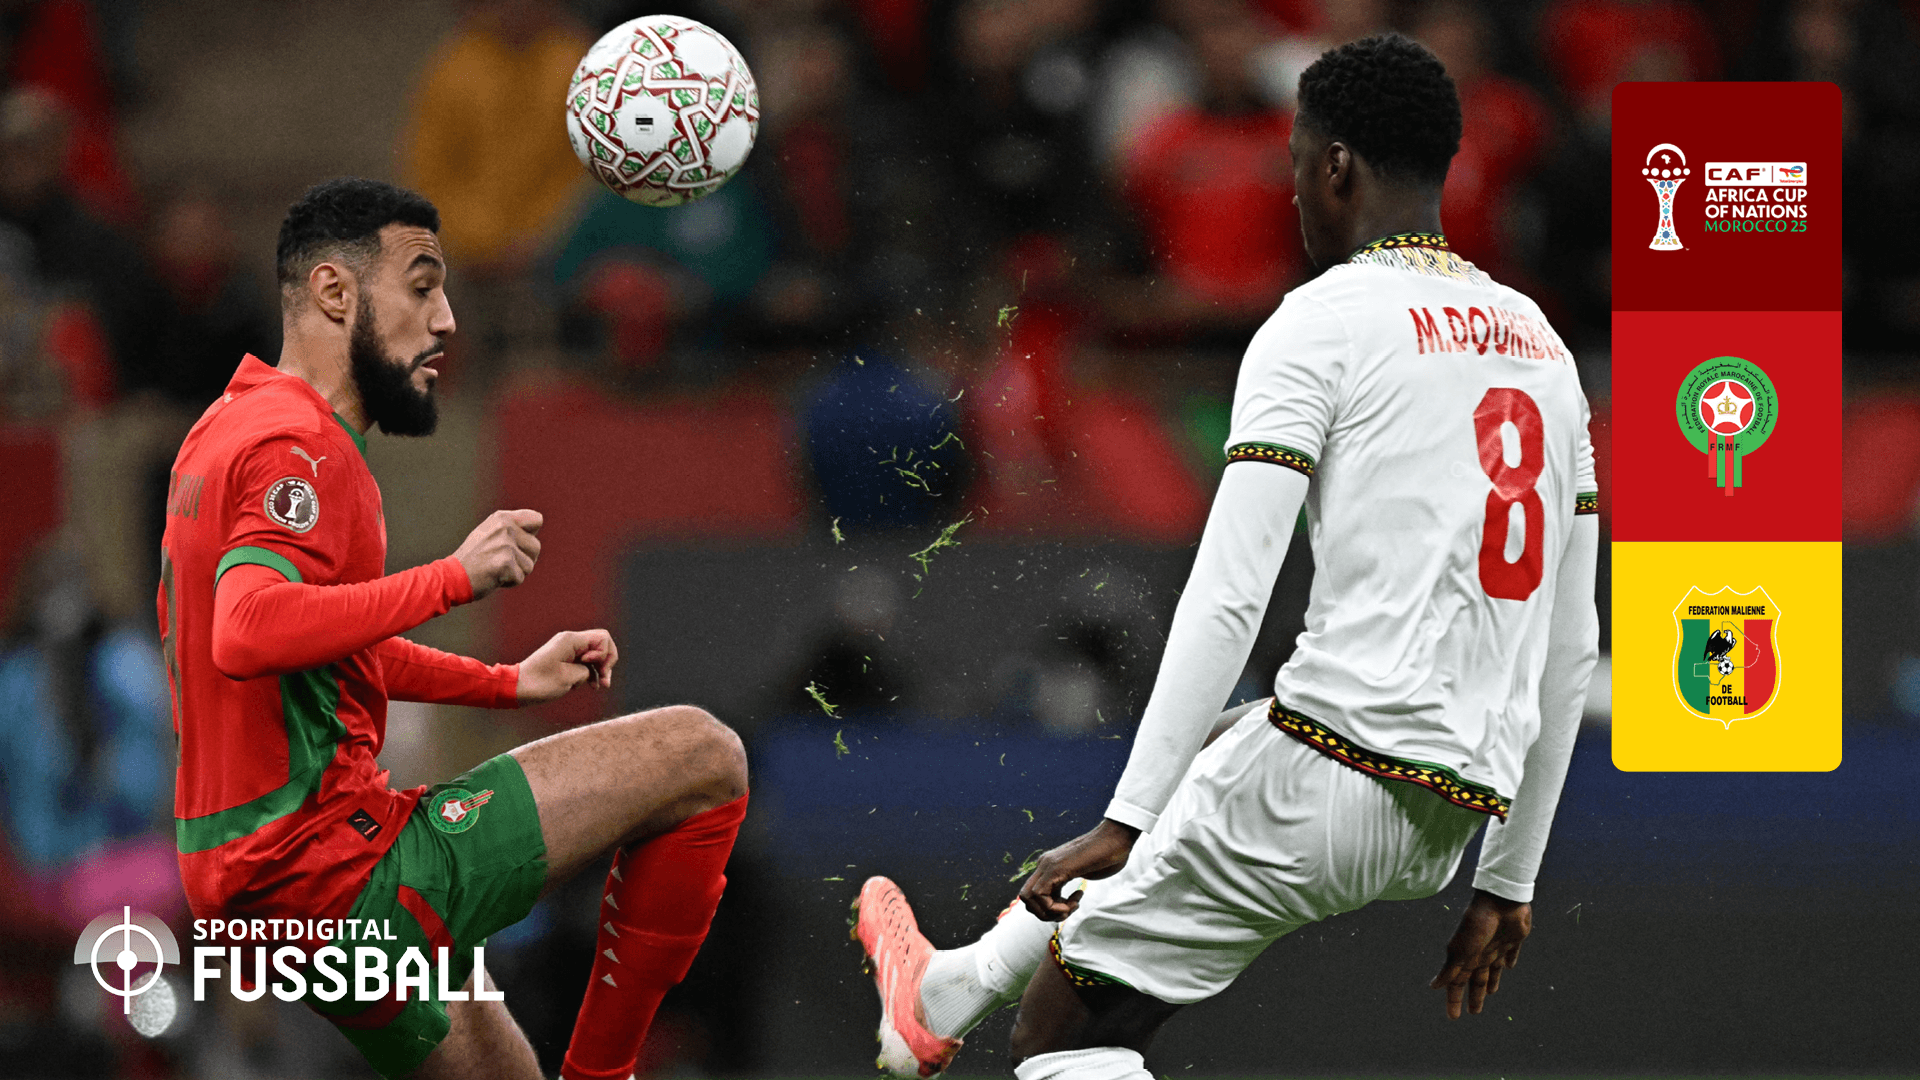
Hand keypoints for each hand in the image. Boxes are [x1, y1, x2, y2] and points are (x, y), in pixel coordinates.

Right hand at [454, 510, 541, 598]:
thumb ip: (511, 527)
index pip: (537, 519)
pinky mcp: (505, 564)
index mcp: (502, 518)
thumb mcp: (489, 532)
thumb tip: (537, 522)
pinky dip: (509, 582)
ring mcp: (505, 545)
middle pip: (536, 547)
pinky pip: (520, 578)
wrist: (451, 576)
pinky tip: (493, 577)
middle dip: (524, 559)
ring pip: (530, 565)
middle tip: (502, 561)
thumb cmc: (473, 557)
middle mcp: (505, 528)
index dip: (531, 534)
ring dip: (516, 571)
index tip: (517, 543)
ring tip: (496, 568)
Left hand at [517, 629, 617, 703]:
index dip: (605, 656)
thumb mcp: (569, 678)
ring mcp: (568, 649)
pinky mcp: (566, 658)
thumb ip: (587, 670)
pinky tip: (592, 685)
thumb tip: (591, 669)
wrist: (518, 688)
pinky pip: (586, 661)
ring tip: (600, 686)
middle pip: (601, 644)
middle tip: (604, 680)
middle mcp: (571, 641)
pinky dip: (591, 672)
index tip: (592, 669)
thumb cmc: (539, 683)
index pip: (602, 639)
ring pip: (595, 654)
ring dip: (600, 669)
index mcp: (570, 640)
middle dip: (606, 662)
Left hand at [1018, 818, 1139, 921]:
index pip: (1033, 896)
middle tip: (1068, 909)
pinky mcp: (1056, 867)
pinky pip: (1041, 895)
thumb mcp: (1084, 872)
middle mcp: (1044, 864)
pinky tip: (1076, 898)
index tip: (1071, 904)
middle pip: (1026, 899)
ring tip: (1073, 905)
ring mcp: (1048, 864)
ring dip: (1051, 912)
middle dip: (1046, 914)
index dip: (1048, 909)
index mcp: (1049, 866)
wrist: (1117, 837)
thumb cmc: (1108, 855)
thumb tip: (1067, 900)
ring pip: (1028, 898)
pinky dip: (1056, 907)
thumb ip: (1071, 882)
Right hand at [1429, 889, 1531, 1018]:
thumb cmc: (1477, 924)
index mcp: (1466, 957)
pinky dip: (1511, 960)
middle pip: (1476, 980)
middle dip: (1474, 996)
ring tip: (1491, 993)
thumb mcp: (1460, 950)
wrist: (1501, 901)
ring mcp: (1496, 946)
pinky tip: (1510, 966)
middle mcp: (1480, 954)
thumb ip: (1450, 969)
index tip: (1453, 1017)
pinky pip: (1512, 954)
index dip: (1454, 1000)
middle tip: (1474, 1012)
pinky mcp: (1513, 940)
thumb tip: (1433, 986)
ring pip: (1493, 970)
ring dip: (1491, 982)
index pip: (1458, 984)